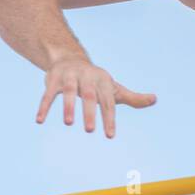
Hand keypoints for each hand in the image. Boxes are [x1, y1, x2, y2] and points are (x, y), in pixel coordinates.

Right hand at [37, 57, 156, 137]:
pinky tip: (40, 120)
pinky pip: (47, 94)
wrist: (70, 59)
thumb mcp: (114, 88)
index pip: (108, 102)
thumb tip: (155, 99)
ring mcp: (69, 76)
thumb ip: (133, 97)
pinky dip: (44, 106)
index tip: (110, 135)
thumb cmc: (96, 80)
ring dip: (69, 106)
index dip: (109, 118)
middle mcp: (87, 76)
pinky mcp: (53, 79)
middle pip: (90, 96)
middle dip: (91, 113)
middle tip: (91, 131)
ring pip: (69, 91)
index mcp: (104, 81)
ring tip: (69, 123)